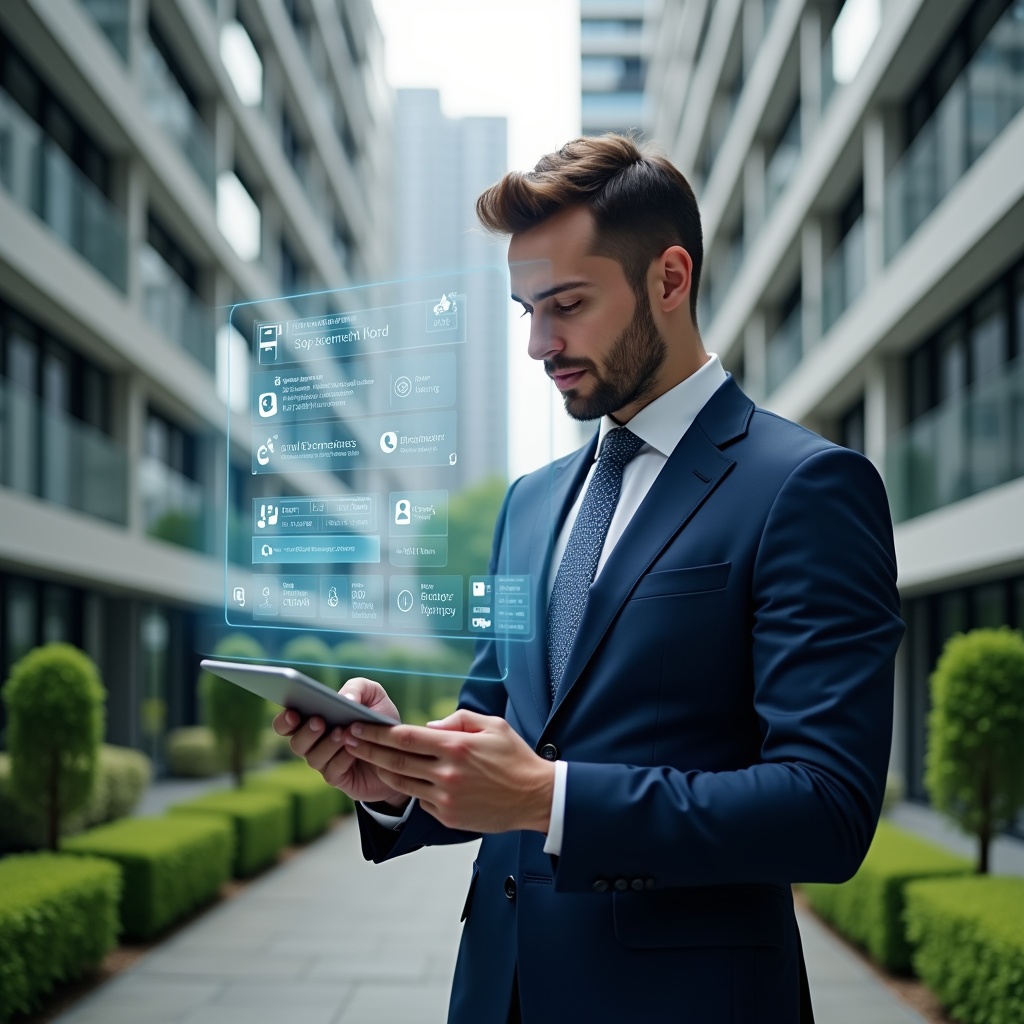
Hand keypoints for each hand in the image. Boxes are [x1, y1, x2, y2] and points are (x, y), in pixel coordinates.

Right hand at [272, 677, 407, 807]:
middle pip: (295, 743)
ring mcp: (325, 762)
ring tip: (342, 732)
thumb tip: (344, 697)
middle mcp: (314, 743)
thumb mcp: (374, 696)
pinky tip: (354, 750)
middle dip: (305, 732)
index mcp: (315, 720)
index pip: (286, 723)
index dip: (284, 720)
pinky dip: (342, 758)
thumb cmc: (380, 721)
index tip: (293, 712)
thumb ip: (358, 687)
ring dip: (327, 744)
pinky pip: (332, 771)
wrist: (400, 753)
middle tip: (319, 721)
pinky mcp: (338, 778)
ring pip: (313, 757)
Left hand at [342, 710, 555, 833]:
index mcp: (456, 747)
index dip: (376, 732)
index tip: (357, 726)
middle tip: (346, 740)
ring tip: (366, 759)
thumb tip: (428, 727)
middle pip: (395, 761)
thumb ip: (458, 720)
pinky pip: (421, 800)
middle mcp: (447, 774)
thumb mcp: (492, 725)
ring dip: (381, 770)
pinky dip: (410, 789)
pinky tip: (402, 778)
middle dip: (366, 749)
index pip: (405, 738)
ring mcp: (447, 798)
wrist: (536, 797)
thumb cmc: (515, 757)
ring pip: (403, 783)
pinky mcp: (449, 817)